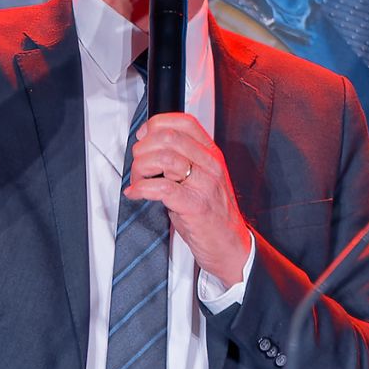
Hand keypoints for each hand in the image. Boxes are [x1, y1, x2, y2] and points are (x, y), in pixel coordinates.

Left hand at [126, 114, 251, 286]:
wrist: (231, 245)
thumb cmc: (212, 214)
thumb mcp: (201, 178)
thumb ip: (182, 159)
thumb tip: (148, 146)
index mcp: (211, 154)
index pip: (183, 122)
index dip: (156, 125)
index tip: (144, 139)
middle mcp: (210, 164)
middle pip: (168, 137)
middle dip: (143, 150)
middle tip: (139, 167)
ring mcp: (205, 184)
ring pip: (164, 158)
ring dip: (140, 169)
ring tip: (139, 182)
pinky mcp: (196, 206)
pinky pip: (162, 188)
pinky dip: (141, 189)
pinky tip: (136, 193)